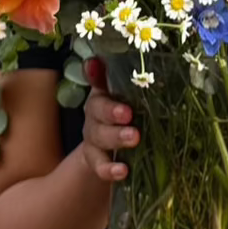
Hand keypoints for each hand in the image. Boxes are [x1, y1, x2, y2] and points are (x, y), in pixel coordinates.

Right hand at [79, 58, 138, 182]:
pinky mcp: (96, 162)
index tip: (95, 65)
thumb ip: (117, 78)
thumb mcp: (122, 99)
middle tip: (129, 114)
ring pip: (99, 138)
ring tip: (134, 138)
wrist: (107, 154)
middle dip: (112, 112)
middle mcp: (94, 117)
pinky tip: (122, 171)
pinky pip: (100, 166)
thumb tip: (101, 57)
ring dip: (115, 138)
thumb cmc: (121, 120)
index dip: (94, 75)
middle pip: (97, 112)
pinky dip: (109, 169)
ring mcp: (94, 140)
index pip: (96, 82)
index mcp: (102, 98)